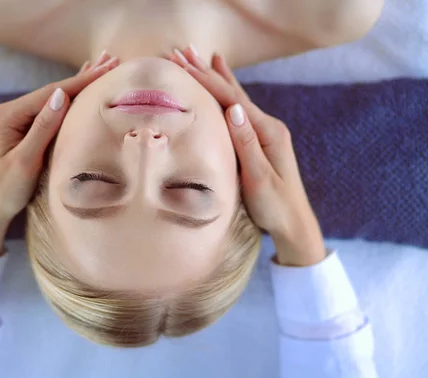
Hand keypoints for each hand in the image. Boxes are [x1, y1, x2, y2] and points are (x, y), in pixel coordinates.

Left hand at [0, 54, 118, 260]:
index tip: (105, 69)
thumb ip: (43, 127)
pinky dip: (70, 100)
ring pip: (54, 99)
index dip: (80, 82)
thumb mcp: (25, 160)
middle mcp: (11, 111)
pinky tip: (79, 88)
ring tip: (101, 67)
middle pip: (54, 91)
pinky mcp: (24, 130)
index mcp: (8, 115)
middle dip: (83, 77)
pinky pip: (52, 111)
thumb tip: (62, 96)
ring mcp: (18, 120)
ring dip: (79, 85)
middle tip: (110, 60)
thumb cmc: (5, 189)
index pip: (51, 94)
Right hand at [169, 47, 325, 265]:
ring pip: (236, 99)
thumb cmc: (275, 205)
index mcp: (267, 132)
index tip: (185, 65)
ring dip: (218, 79)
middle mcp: (267, 127)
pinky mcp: (260, 142)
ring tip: (206, 58)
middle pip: (234, 92)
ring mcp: (264, 133)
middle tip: (185, 51)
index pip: (232, 100)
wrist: (294, 224)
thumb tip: (233, 109)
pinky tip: (225, 92)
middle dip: (209, 72)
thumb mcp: (259, 177)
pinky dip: (228, 97)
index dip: (207, 81)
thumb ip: (247, 143)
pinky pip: (239, 112)